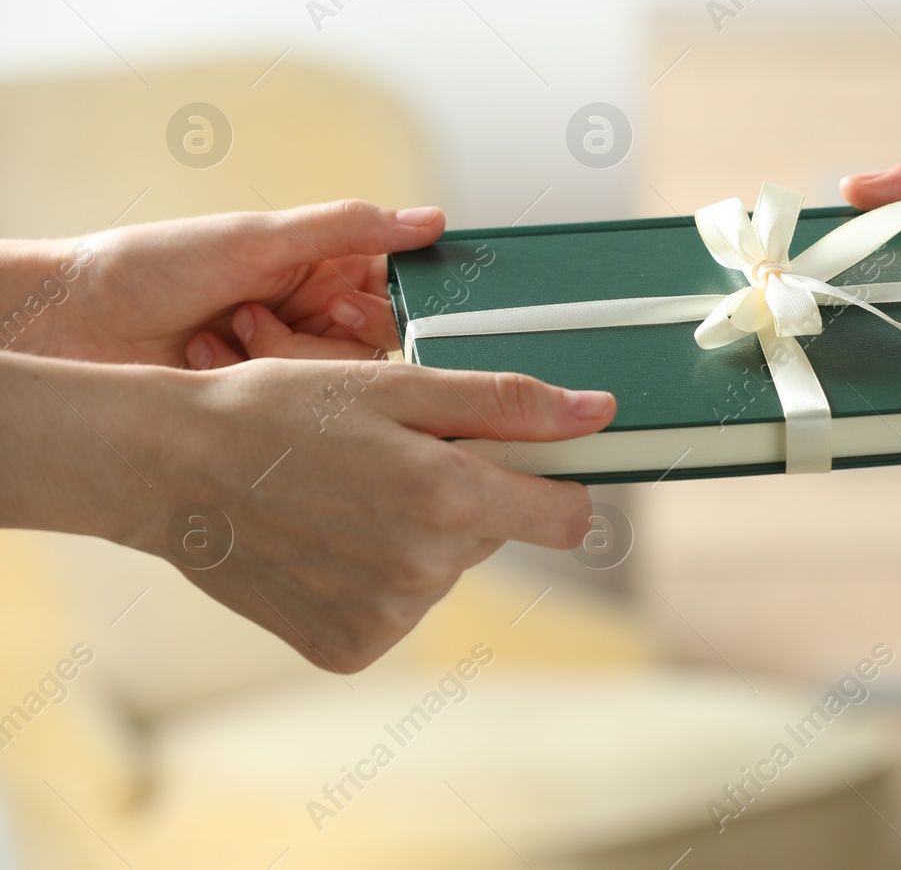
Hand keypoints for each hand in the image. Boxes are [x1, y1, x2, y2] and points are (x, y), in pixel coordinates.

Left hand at [19, 199, 444, 367]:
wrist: (73, 325)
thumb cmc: (153, 268)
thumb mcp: (258, 239)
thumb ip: (349, 229)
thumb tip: (429, 220)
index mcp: (321, 266)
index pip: (394, 286)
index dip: (387, 301)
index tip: (356, 303)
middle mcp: (312, 317)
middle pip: (370, 345)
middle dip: (321, 333)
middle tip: (277, 315)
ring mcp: (287, 362)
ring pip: (334, 379)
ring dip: (275, 352)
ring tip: (225, 328)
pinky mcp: (263, 404)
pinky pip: (293, 404)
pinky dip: (247, 376)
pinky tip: (205, 357)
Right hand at [27, 355, 614, 671]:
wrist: (168, 469)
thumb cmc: (280, 410)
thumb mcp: (396, 384)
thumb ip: (507, 403)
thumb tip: (599, 413)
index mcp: (449, 499)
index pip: (568, 518)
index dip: (555, 483)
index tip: (527, 460)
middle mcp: (426, 571)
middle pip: (499, 534)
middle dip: (468, 495)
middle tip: (393, 456)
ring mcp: (385, 619)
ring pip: (445, 570)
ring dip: (418, 534)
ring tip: (347, 493)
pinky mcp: (348, 649)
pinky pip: (399, 609)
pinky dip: (377, 576)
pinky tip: (329, 538)